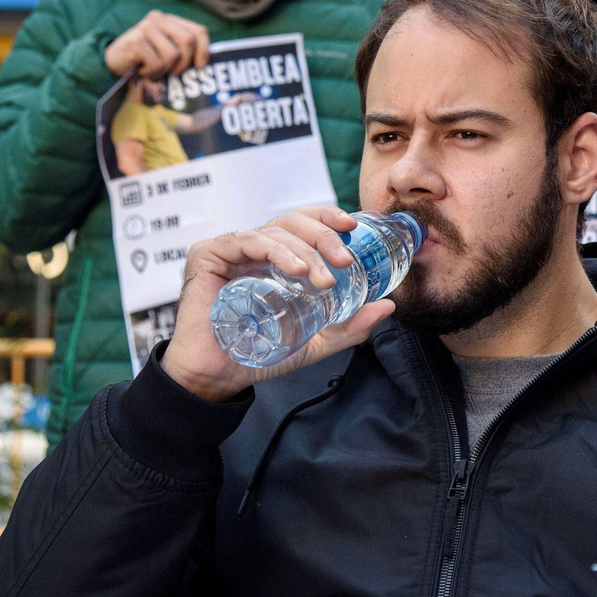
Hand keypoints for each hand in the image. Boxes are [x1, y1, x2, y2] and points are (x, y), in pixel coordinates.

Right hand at [104, 11, 209, 76]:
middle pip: (188, 41)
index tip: (200, 66)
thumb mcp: (164, 50)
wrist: (111, 61)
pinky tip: (141, 70)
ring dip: (164, 70)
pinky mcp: (136, 41)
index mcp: (169, 20)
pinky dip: (151, 73)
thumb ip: (181, 49)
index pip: (199, 30)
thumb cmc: (143, 59)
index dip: (204, 50)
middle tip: (172, 73)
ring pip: (173, 55)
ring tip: (152, 70)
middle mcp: (158, 19)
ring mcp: (146, 28)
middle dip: (183, 63)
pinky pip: (157, 63)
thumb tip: (204, 64)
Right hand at [161, 207, 394, 401]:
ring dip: (306, 250)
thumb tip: (387, 307)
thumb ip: (348, 325)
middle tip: (345, 262)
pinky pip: (248, 240)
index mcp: (275, 258)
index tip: (354, 227)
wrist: (217, 377)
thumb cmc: (257, 353)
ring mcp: (231, 248)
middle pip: (295, 221)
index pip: (304, 224)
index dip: (329, 218)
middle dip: (325, 236)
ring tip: (323, 279)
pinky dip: (278, 251)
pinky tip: (297, 270)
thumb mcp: (313, 340)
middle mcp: (253, 247)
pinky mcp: (209, 253)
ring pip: (276, 229)